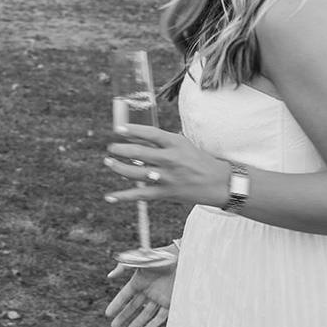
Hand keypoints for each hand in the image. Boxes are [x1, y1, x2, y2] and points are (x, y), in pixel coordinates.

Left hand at [104, 124, 229, 207]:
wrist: (218, 183)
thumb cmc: (196, 159)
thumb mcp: (180, 143)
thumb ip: (158, 141)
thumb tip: (133, 137)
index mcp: (175, 143)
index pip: (150, 133)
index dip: (133, 130)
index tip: (118, 129)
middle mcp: (170, 159)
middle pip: (139, 152)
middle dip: (121, 149)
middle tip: (111, 148)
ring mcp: (167, 178)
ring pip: (136, 173)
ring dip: (119, 168)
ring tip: (108, 162)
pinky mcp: (165, 193)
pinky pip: (140, 195)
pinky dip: (124, 196)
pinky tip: (110, 196)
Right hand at [105, 254, 175, 326]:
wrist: (180, 258)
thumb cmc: (159, 256)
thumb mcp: (140, 260)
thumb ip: (124, 267)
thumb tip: (109, 276)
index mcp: (138, 281)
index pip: (124, 296)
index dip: (116, 305)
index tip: (108, 313)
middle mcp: (147, 291)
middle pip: (133, 307)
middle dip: (123, 317)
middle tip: (114, 326)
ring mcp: (158, 298)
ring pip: (146, 314)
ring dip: (137, 323)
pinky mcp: (170, 302)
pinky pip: (160, 316)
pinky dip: (153, 324)